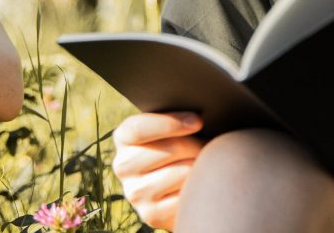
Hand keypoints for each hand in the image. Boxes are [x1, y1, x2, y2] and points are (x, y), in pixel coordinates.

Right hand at [112, 111, 204, 229]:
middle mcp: (123, 166)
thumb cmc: (180, 144)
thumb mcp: (172, 127)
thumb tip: (197, 119)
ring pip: (182, 172)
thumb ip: (177, 118)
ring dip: (201, 166)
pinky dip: (198, 188)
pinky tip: (198, 183)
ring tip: (205, 163)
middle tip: (210, 144)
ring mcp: (135, 193)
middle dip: (196, 145)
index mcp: (124, 138)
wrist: (177, 184)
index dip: (170, 123)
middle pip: (169, 149)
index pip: (138, 128)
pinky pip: (185, 196)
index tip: (198, 121)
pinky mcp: (151, 214)